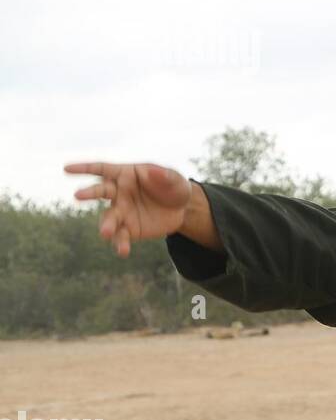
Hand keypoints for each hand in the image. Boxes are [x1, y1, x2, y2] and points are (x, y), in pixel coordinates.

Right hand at [64, 162, 191, 257]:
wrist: (183, 209)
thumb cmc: (174, 187)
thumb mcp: (174, 179)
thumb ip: (163, 175)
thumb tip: (151, 172)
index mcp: (125, 174)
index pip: (101, 169)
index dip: (84, 168)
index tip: (66, 169)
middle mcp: (118, 192)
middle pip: (100, 191)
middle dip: (89, 193)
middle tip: (78, 195)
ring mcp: (122, 211)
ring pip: (109, 218)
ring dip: (106, 225)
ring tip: (106, 233)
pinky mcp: (129, 228)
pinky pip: (121, 236)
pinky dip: (121, 244)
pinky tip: (123, 251)